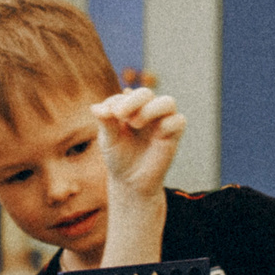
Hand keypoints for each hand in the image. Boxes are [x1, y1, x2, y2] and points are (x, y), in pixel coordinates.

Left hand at [92, 88, 184, 203]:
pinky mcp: (173, 135)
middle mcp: (148, 110)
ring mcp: (162, 121)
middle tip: (119, 114)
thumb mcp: (108, 140)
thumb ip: (105, 122)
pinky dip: (168, 124)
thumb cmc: (118, 156)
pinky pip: (179, 121)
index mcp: (130, 107)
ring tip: (135, 123)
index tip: (106, 114)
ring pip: (168, 102)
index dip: (116, 102)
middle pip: (146, 93)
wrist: (130, 181)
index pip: (125, 95)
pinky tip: (157, 134)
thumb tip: (95, 107)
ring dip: (151, 109)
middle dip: (133, 101)